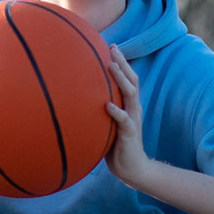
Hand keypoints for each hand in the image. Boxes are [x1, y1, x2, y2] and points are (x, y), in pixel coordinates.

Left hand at [103, 47, 151, 186]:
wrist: (132, 168)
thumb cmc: (116, 145)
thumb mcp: (108, 124)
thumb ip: (101, 110)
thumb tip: (80, 98)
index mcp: (129, 105)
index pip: (128, 79)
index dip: (122, 62)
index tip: (111, 45)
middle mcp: (133, 109)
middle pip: (131, 80)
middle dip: (123, 63)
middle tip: (113, 47)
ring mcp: (132, 120)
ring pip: (130, 95)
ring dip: (121, 79)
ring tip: (111, 66)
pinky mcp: (129, 134)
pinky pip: (124, 121)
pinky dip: (117, 112)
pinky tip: (107, 105)